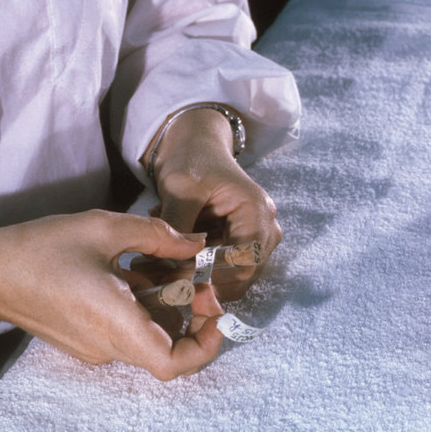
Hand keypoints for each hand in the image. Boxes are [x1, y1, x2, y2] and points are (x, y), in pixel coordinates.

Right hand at [0, 211, 224, 380]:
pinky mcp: (86, 341)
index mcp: (115, 324)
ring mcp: (95, 348)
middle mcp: (108, 346)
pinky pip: (129, 333)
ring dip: (168, 310)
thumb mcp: (105, 229)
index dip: (204, 346)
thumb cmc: (39, 249)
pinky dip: (145, 309)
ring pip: (149, 339)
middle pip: (168, 350)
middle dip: (193, 319)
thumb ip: (158, 236)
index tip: (215, 313)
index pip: (172, 364)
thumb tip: (198, 244)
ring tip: (172, 269)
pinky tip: (140, 274)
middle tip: (201, 282)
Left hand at [146, 106, 281, 299]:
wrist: (196, 150)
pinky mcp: (243, 247)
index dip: (213, 276)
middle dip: (204, 281)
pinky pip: (224, 273)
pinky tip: (174, 257)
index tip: (176, 278)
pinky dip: (199, 271)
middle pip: (242, 276)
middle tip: (164, 278)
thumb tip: (171, 265)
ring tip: (165, 262)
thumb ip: (178, 226)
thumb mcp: (180, 189)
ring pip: (232, 280)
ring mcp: (257, 241)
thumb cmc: (192, 162)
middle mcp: (266, 230)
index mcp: (257, 212)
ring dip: (199, 277)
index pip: (244, 261)